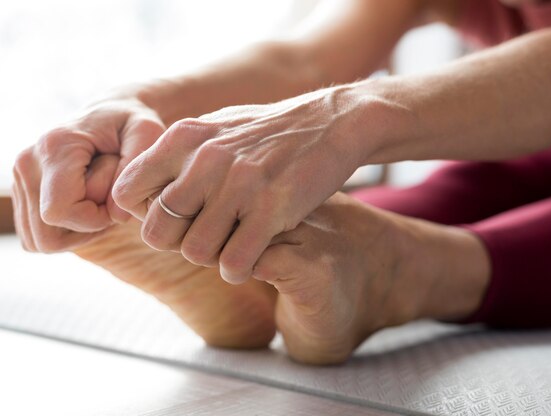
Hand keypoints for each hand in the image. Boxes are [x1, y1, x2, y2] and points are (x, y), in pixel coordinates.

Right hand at [12, 98, 164, 251]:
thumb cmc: (132, 123)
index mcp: (55, 147)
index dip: (95, 219)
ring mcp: (19, 178)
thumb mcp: (147, 133)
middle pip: (46, 233)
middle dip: (85, 229)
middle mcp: (27, 163)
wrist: (112, 112)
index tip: (117, 201)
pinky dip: (66, 231)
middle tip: (111, 205)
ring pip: (39, 239)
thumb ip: (133, 169)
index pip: (60, 210)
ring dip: (76, 232)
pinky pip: (37, 236)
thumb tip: (116, 216)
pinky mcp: (22, 191)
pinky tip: (89, 208)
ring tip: (101, 203)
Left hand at [112, 86, 370, 283]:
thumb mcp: (214, 126)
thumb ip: (175, 154)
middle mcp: (206, 159)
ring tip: (229, 245)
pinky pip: (234, 263)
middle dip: (177, 243)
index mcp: (184, 137)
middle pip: (158, 231)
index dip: (144, 214)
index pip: (128, 192)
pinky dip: (239, 269)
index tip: (172, 218)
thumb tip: (135, 188)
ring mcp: (240, 185)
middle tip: (202, 237)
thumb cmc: (268, 131)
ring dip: (211, 258)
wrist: (330, 123)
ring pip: (196, 252)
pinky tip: (250, 256)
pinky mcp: (272, 209)